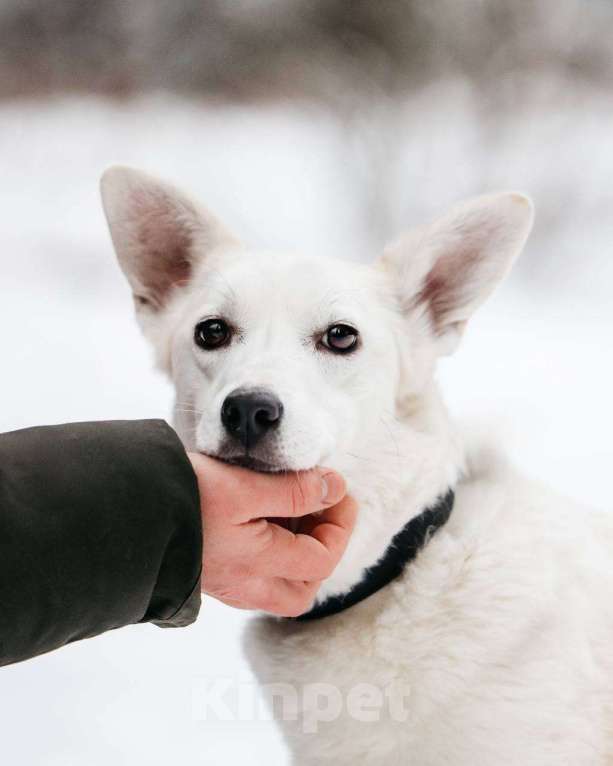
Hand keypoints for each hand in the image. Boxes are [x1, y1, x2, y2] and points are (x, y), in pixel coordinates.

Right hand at [187, 453, 356, 616]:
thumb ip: (294, 491)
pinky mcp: (210, 573)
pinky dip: (270, 547)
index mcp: (258, 564)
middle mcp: (245, 585)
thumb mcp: (244, 487)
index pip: (322, 558)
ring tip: (289, 505)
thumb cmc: (182, 497)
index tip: (336, 487)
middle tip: (318, 508)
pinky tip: (261, 514)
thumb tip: (335, 488)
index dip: (340, 523)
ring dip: (296, 548)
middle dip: (321, 549)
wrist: (121, 512)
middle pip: (303, 588)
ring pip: (279, 583)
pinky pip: (254, 572)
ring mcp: (226, 583)